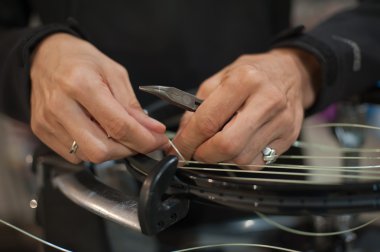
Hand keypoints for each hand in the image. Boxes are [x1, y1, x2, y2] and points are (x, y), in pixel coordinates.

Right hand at [30, 33, 167, 162]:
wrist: (44, 56)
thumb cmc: (81, 60)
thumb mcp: (114, 73)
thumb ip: (133, 105)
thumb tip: (152, 130)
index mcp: (81, 84)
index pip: (118, 126)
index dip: (144, 139)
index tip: (158, 141)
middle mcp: (61, 106)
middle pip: (101, 150)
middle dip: (127, 150)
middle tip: (139, 139)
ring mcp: (48, 121)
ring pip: (88, 156)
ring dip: (111, 151)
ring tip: (116, 132)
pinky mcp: (42, 131)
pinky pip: (75, 155)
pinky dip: (92, 148)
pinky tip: (96, 132)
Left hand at [172, 48, 319, 165]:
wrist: (292, 72)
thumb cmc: (253, 74)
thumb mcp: (221, 78)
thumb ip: (197, 106)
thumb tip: (183, 136)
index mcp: (244, 81)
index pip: (208, 121)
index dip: (187, 141)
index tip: (177, 150)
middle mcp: (266, 101)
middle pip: (227, 145)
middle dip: (205, 154)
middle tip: (197, 151)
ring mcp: (281, 121)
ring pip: (241, 159)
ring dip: (223, 158)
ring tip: (220, 142)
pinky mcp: (289, 137)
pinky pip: (257, 163)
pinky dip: (241, 160)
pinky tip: (241, 144)